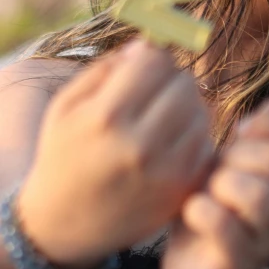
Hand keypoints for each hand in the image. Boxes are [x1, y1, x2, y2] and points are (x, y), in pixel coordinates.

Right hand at [17, 39, 213, 268]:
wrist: (63, 223)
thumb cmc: (64, 153)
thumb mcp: (67, 104)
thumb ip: (107, 67)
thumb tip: (148, 45)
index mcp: (106, 117)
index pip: (155, 61)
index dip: (152, 56)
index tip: (144, 65)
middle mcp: (140, 145)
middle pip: (184, 83)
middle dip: (172, 77)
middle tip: (157, 87)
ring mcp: (165, 171)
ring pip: (201, 110)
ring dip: (186, 104)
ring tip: (163, 112)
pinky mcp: (181, 190)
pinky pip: (205, 142)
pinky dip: (192, 133)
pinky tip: (171, 138)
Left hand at [160, 100, 268, 268]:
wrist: (193, 265)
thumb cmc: (214, 203)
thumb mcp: (233, 162)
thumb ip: (254, 136)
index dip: (268, 124)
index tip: (239, 131)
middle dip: (239, 156)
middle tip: (218, 169)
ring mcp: (268, 241)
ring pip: (261, 196)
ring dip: (224, 185)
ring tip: (208, 192)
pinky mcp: (239, 267)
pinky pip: (227, 228)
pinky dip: (203, 211)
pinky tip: (193, 209)